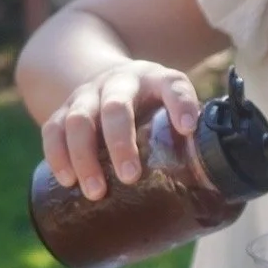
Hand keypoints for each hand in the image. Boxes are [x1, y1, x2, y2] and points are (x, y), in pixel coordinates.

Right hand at [40, 62, 200, 201]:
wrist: (110, 76)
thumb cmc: (153, 104)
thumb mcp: (174, 108)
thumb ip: (191, 135)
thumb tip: (213, 190)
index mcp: (156, 80)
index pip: (173, 86)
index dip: (181, 104)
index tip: (189, 127)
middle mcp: (119, 82)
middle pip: (115, 107)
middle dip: (120, 143)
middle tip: (130, 177)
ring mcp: (87, 94)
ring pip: (78, 120)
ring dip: (84, 157)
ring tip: (95, 192)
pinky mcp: (63, 109)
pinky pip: (53, 130)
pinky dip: (57, 156)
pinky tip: (67, 180)